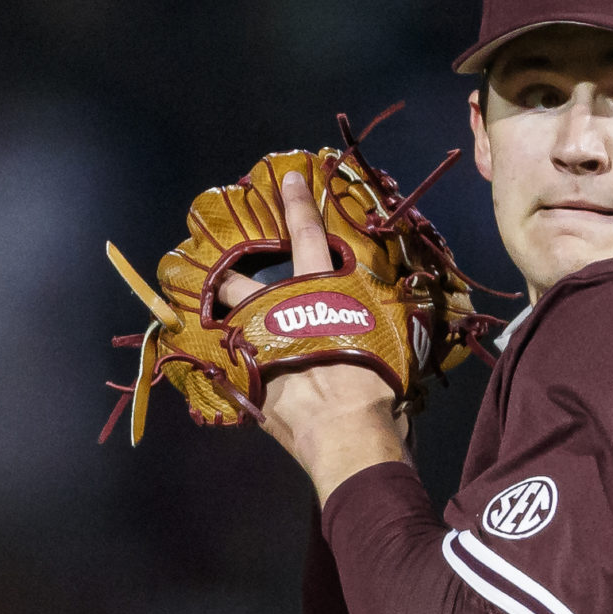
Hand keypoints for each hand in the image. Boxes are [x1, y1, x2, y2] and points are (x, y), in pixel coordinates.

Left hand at [216, 170, 407, 506]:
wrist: (349, 433)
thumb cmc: (378, 382)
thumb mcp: (390, 335)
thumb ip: (375, 311)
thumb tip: (379, 302)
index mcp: (317, 290)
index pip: (306, 234)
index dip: (296, 204)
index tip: (287, 180)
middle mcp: (277, 313)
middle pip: (242, 286)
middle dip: (231, 278)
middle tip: (222, 273)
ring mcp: (255, 349)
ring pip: (230, 328)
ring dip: (228, 325)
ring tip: (223, 325)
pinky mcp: (248, 386)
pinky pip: (233, 371)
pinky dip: (235, 370)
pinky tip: (230, 373)